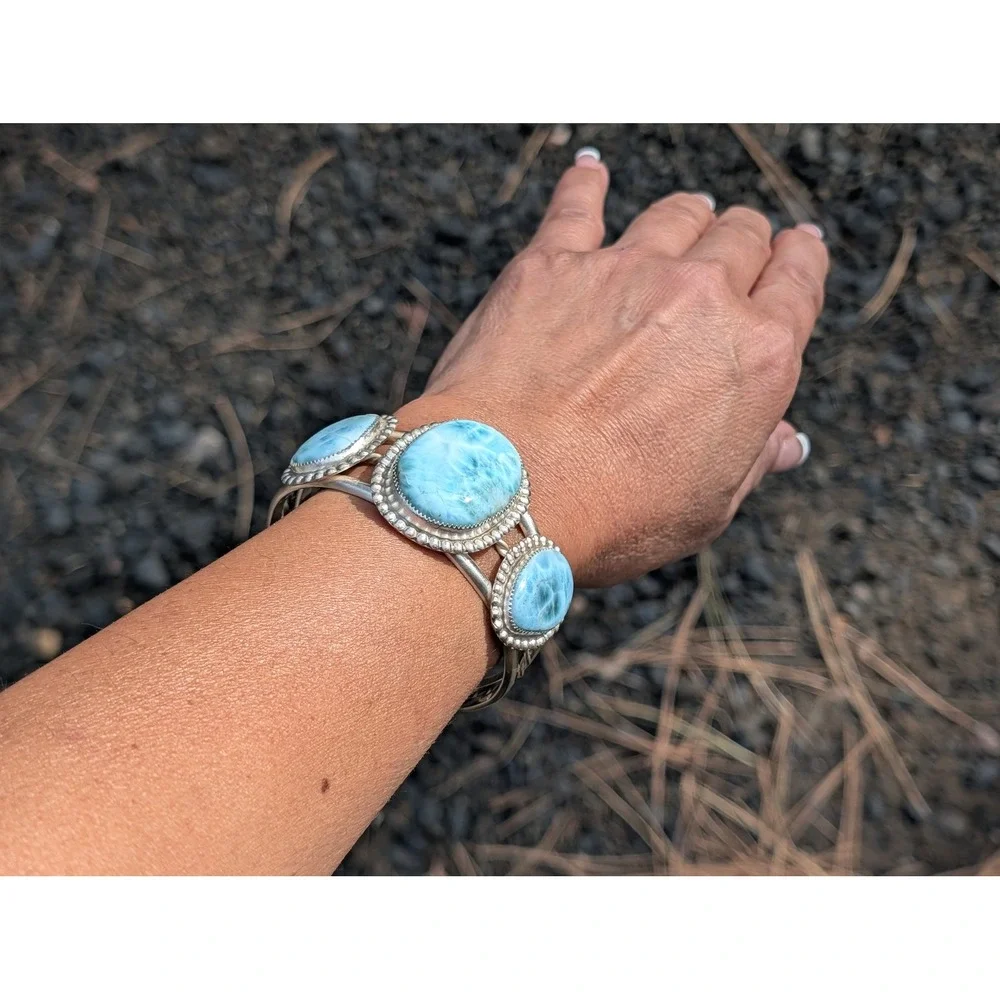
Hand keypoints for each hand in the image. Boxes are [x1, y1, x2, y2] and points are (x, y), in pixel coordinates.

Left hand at [401, 149, 827, 586]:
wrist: (506, 493)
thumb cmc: (611, 515)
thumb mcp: (706, 508)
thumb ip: (751, 460)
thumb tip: (788, 441)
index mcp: (757, 356)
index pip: (798, 282)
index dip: (801, 260)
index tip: (798, 249)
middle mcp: (701, 297)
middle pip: (741, 237)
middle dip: (745, 241)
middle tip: (736, 249)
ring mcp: (625, 270)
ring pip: (677, 214)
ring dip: (689, 215)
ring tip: (689, 216)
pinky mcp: (552, 263)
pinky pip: (578, 204)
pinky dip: (587, 183)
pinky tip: (591, 171)